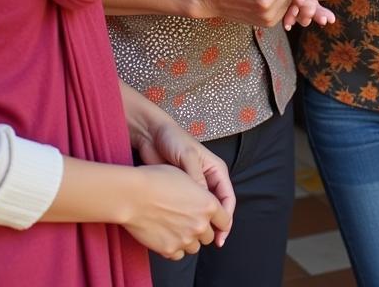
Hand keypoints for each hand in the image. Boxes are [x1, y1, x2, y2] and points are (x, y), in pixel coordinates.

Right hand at [124, 163, 230, 258]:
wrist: (134, 195)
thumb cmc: (157, 179)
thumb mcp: (186, 176)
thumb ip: (201, 192)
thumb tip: (204, 199)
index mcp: (208, 204)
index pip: (225, 220)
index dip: (220, 221)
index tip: (216, 223)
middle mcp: (200, 224)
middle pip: (209, 235)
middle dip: (202, 229)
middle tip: (190, 220)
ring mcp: (185, 239)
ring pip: (195, 246)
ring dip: (190, 239)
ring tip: (177, 227)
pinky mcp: (169, 249)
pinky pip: (179, 254)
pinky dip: (176, 247)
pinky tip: (168, 235)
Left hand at [135, 114, 234, 246]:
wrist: (151, 135)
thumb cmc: (173, 139)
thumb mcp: (187, 156)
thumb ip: (196, 178)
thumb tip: (203, 202)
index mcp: (216, 170)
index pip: (226, 199)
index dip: (226, 219)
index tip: (220, 236)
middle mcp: (207, 181)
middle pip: (216, 209)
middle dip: (214, 226)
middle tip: (208, 243)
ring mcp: (192, 188)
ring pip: (201, 213)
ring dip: (199, 226)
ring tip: (193, 240)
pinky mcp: (178, 193)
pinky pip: (186, 212)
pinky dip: (185, 222)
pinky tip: (179, 231)